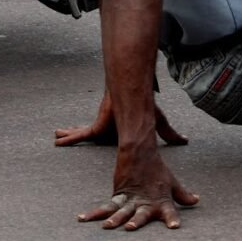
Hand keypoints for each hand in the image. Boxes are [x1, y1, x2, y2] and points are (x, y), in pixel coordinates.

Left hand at [55, 90, 187, 146]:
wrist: (134, 99)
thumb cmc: (144, 109)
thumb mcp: (158, 123)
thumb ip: (168, 133)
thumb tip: (184, 139)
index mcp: (117, 131)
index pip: (106, 136)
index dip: (99, 137)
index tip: (91, 137)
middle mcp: (106, 131)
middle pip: (89, 134)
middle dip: (75, 133)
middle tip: (62, 134)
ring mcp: (100, 129)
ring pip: (81, 133)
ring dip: (69, 133)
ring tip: (57, 134)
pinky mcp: (96, 129)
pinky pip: (80, 136)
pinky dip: (69, 138)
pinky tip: (57, 140)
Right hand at [78, 146, 198, 230]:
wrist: (139, 150)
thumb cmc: (157, 169)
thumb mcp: (172, 182)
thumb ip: (182, 194)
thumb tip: (196, 200)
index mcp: (161, 200)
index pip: (169, 211)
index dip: (172, 218)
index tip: (175, 226)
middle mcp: (145, 201)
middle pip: (140, 214)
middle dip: (136, 221)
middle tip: (130, 228)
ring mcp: (130, 198)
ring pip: (120, 211)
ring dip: (114, 219)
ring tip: (107, 226)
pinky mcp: (118, 194)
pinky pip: (106, 207)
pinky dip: (95, 213)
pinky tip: (83, 218)